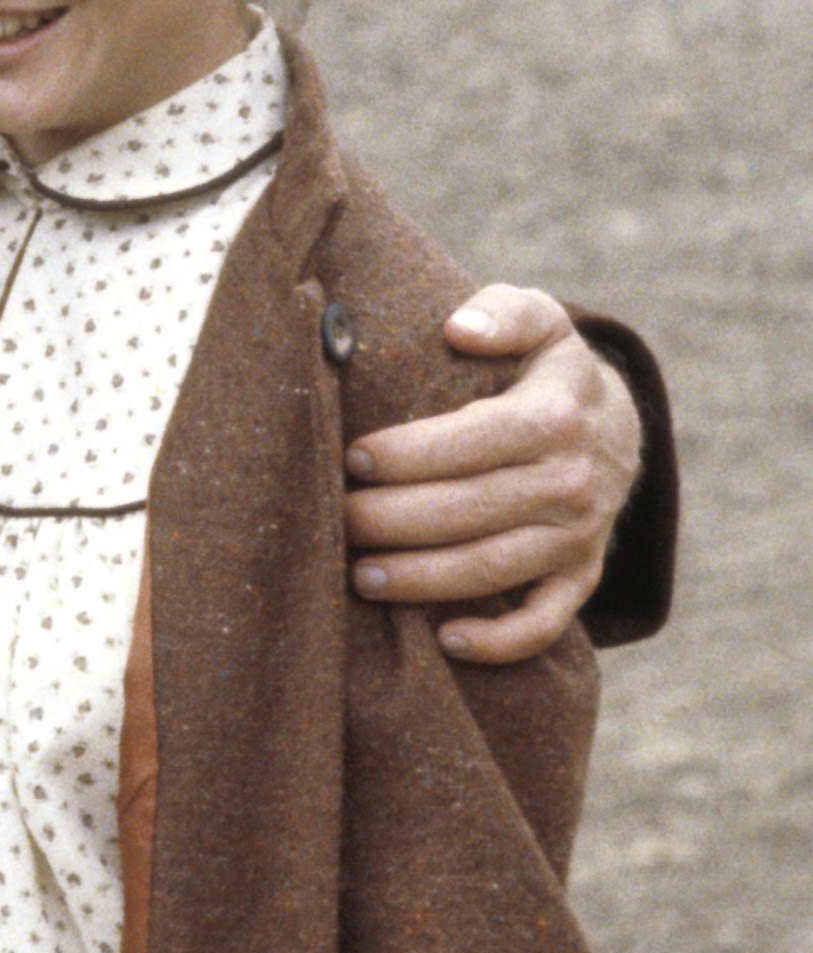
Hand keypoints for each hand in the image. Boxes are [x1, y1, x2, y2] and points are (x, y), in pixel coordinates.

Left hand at [343, 285, 642, 665]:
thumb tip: (460, 326)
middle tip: (335, 519)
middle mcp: (572, 482)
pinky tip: (445, 640)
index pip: (470, 442)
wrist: (617, 428)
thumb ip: (505, 310)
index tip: (352, 458)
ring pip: (492, 569)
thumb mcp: (539, 319)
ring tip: (359, 576)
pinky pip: (546, 622)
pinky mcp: (582, 576)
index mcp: (555, 418)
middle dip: (390, 520)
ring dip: (421, 580)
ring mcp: (580, 536)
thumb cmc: (547, 370)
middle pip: (468, 512)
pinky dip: (500, 641)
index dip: (405, 455)